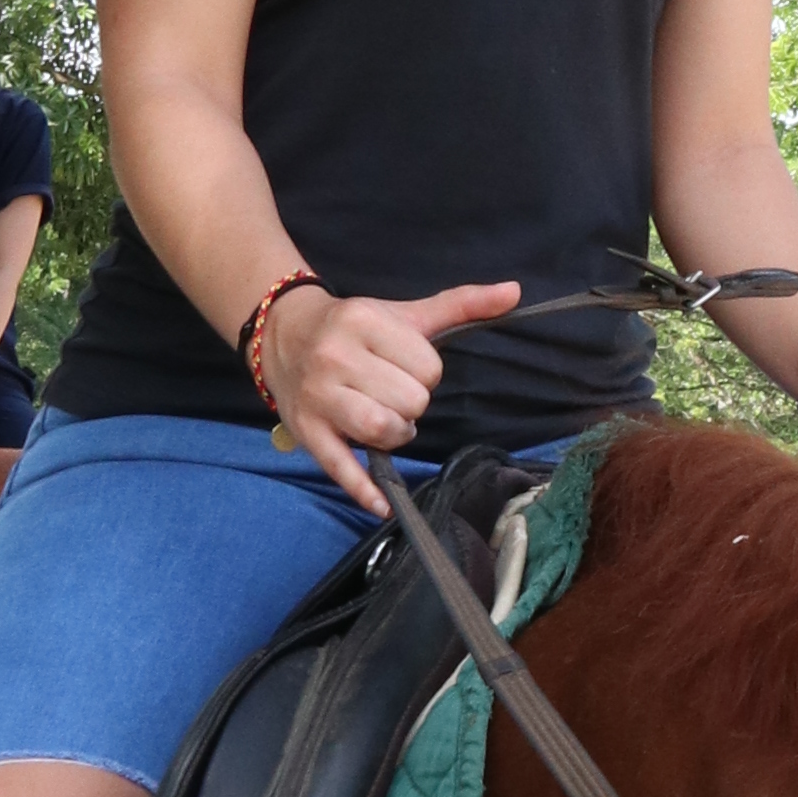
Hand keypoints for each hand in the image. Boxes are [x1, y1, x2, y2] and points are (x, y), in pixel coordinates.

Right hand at [258, 275, 520, 513]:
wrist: (283, 333)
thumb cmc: (353, 327)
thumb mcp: (404, 312)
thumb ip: (460, 304)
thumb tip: (514, 291)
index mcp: (365, 322)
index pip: (428, 368)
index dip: (425, 374)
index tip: (403, 368)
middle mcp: (337, 357)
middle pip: (410, 402)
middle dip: (411, 404)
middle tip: (391, 393)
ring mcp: (319, 397)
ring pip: (382, 430)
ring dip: (395, 434)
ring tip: (385, 420)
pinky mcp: (307, 431)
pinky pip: (341, 468)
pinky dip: (365, 490)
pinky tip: (383, 505)